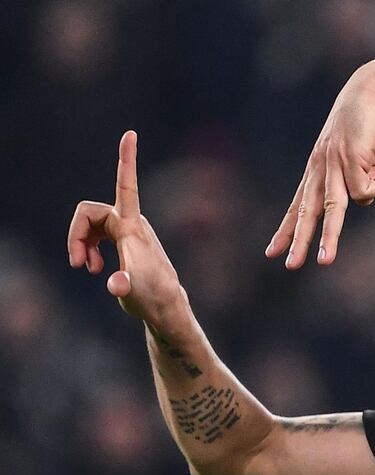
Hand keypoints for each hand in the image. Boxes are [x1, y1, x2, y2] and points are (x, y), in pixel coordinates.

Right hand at [67, 131, 183, 324]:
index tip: (131, 133)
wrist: (164, 305)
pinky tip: (95, 268)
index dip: (126, 160)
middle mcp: (130, 222)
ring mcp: (126, 230)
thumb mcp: (133, 292)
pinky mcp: (122, 240)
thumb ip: (123, 285)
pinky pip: (94, 232)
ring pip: (88, 223)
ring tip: (89, 268)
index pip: (126, 186)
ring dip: (80, 244)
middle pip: (88, 213)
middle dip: (75, 235)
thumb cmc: (152, 295)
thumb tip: (116, 284)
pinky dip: (88, 249)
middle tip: (79, 266)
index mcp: (132, 226)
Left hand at [266, 64, 374, 268]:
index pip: (297, 205)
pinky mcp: (351, 160)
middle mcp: (320, 168)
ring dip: (327, 237)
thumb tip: (363, 200)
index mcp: (317, 169)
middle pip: (305, 211)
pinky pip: (366, 190)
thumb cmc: (366, 125)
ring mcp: (333, 164)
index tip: (273, 250)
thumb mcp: (359, 160)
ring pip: (329, 208)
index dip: (286, 228)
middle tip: (289, 265)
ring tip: (325, 261)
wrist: (373, 91)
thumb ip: (359, 182)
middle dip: (297, 240)